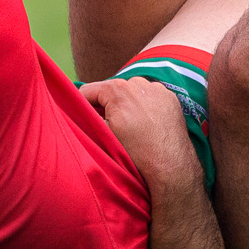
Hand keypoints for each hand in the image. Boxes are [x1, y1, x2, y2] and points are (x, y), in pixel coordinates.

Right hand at [79, 77, 205, 196]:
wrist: (170, 166)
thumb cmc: (136, 152)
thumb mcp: (103, 134)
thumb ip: (88, 116)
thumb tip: (78, 109)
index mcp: (117, 89)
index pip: (87, 91)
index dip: (83, 106)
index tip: (88, 120)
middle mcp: (137, 82)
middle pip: (110, 91)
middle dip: (107, 106)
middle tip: (112, 127)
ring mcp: (156, 88)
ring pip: (130, 93)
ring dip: (126, 105)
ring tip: (132, 127)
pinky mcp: (170, 97)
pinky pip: (149, 97)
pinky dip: (145, 107)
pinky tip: (147, 124)